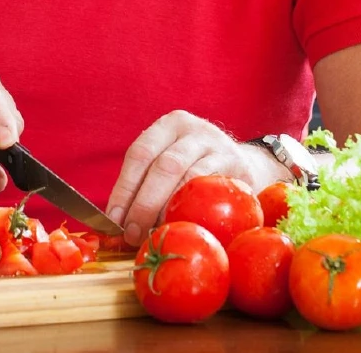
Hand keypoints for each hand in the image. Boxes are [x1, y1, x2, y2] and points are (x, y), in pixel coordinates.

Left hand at [105, 111, 291, 246]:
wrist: (247, 165)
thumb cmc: (197, 168)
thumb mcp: (172, 164)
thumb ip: (146, 184)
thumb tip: (117, 222)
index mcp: (168, 126)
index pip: (139, 154)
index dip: (124, 187)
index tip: (112, 218)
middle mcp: (191, 129)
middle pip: (162, 166)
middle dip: (143, 203)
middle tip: (132, 233)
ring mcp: (216, 144)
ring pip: (185, 175)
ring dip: (166, 209)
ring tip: (154, 233)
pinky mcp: (236, 164)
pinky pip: (211, 187)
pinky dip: (194, 209)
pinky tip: (183, 226)